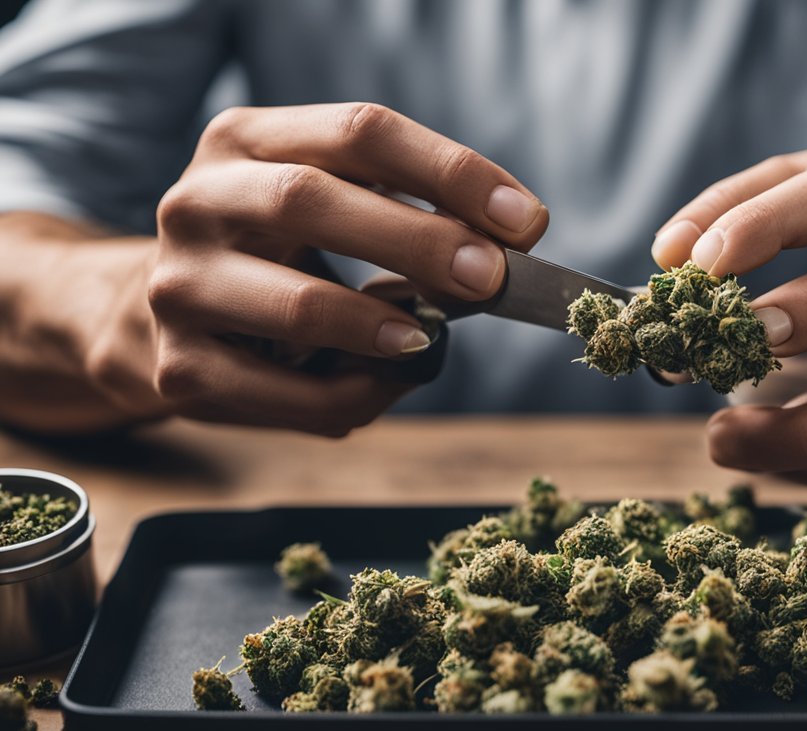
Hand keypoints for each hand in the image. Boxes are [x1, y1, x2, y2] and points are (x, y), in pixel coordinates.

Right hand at [85, 103, 547, 435]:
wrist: (151, 316)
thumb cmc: (274, 257)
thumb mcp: (328, 208)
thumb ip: (405, 215)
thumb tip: (507, 248)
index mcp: (246, 140)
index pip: (361, 132)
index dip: (451, 172)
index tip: (526, 220)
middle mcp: (198, 201)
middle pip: (313, 201)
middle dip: (419, 241)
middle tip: (490, 277)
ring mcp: (180, 286)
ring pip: (299, 304)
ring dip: (383, 325)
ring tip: (427, 340)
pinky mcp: (181, 367)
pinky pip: (288, 393)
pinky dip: (353, 394)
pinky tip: (383, 381)